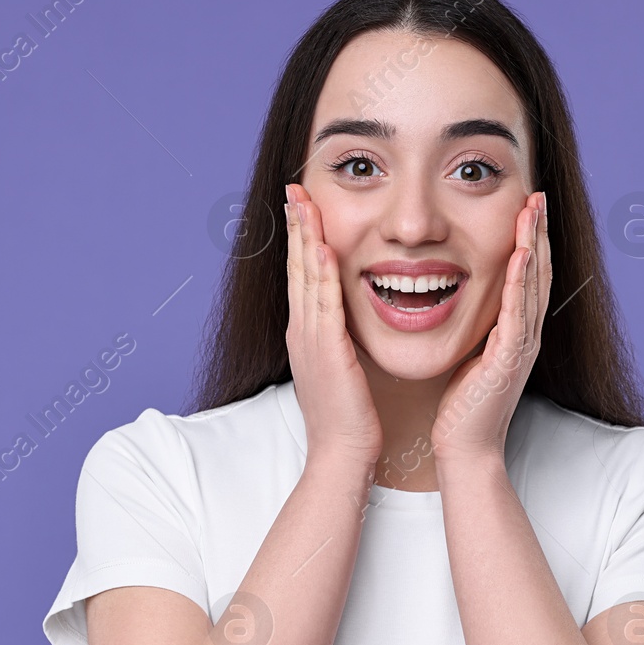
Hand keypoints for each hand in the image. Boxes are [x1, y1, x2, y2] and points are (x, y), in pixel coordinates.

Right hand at [283, 183, 382, 468]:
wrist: (342, 455)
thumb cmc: (348, 420)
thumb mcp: (341, 371)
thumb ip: (340, 344)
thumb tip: (346, 327)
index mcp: (307, 336)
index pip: (302, 277)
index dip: (300, 241)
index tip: (303, 209)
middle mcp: (302, 332)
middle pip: (295, 267)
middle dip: (295, 227)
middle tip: (294, 189)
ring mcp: (310, 340)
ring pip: (305, 277)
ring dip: (304, 236)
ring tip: (303, 202)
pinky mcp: (326, 351)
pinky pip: (322, 302)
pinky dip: (320, 272)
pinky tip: (322, 246)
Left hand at [432, 191, 550, 465]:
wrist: (465, 448)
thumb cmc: (462, 408)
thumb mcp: (471, 356)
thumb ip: (477, 329)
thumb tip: (463, 303)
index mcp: (516, 333)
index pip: (528, 277)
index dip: (531, 241)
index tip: (527, 208)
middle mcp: (526, 335)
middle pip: (539, 273)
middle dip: (539, 232)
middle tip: (538, 196)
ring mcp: (521, 346)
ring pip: (534, 285)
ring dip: (535, 244)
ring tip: (534, 210)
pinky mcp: (509, 359)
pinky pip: (518, 312)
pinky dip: (521, 281)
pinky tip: (521, 254)